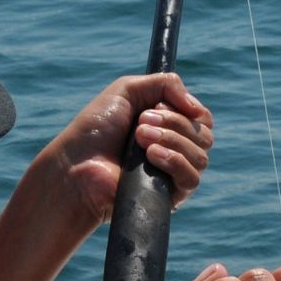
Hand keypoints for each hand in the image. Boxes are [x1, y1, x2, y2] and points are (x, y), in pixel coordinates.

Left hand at [38, 72, 214, 233]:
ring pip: (201, 156)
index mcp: (170, 126)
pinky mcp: (169, 197)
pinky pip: (191, 179)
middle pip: (204, 135)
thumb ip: (166, 84)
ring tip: (138, 138)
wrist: (75, 164)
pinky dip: (175, 161)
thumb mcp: (128, 90)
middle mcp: (176, 150)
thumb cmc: (96, 128)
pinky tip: (151, 156)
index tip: (157, 105)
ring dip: (171, 140)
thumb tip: (198, 108)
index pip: (202, 118)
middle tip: (141, 123)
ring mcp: (174, 174)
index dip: (187, 109)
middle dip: (174, 123)